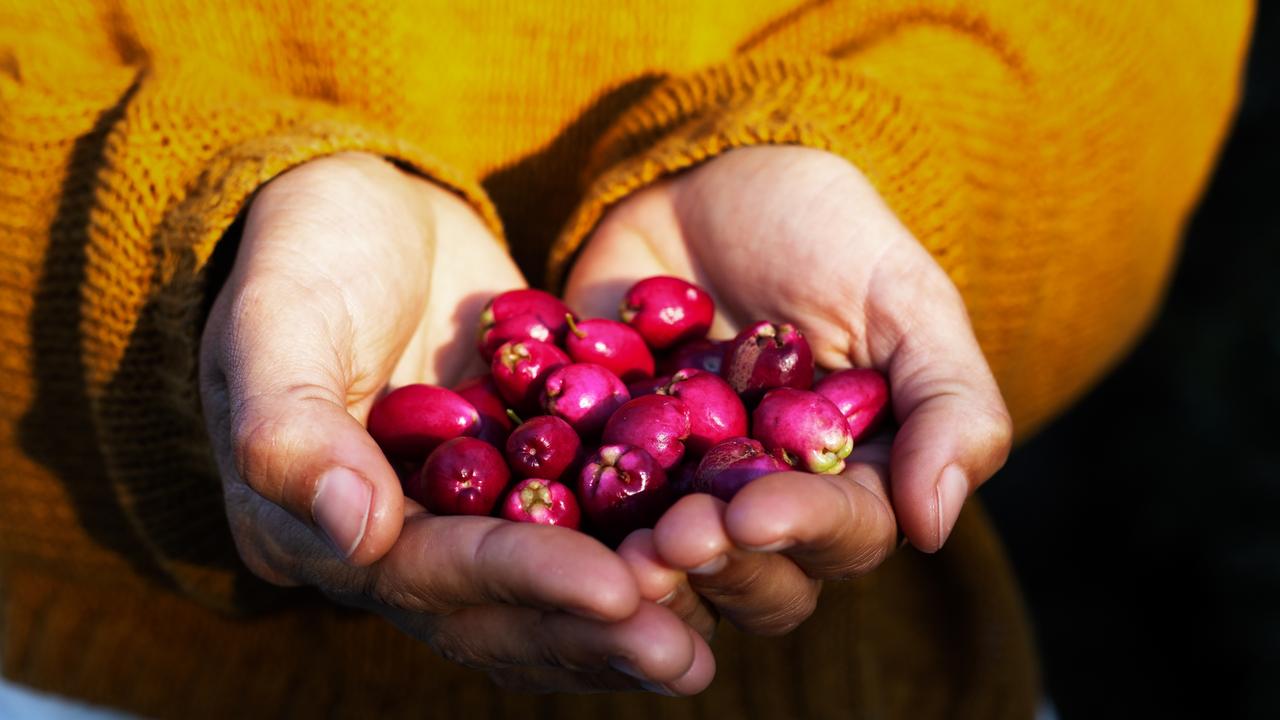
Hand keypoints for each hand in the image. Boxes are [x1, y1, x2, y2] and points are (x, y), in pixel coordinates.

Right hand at [199, 153, 712, 693]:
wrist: (362, 211)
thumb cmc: (303, 249)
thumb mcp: (279, 319)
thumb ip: (293, 427)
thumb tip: (358, 538)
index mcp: (310, 527)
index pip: (426, 572)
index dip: (522, 581)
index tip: (615, 589)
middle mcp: (387, 548)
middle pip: (493, 614)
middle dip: (586, 633)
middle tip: (682, 654)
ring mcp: (455, 520)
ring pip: (540, 598)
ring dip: (622, 624)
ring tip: (703, 646)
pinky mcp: (514, 485)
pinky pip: (578, 536)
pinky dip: (635, 557)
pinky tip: (710, 568)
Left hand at [565, 146, 1011, 634]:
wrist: (707, 180)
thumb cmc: (824, 232)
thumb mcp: (903, 298)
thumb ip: (947, 404)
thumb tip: (933, 528)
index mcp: (852, 478)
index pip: (843, 533)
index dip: (802, 532)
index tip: (753, 513)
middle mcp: (768, 503)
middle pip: (758, 579)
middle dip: (720, 564)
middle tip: (674, 536)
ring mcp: (682, 491)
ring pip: (674, 571)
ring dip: (649, 570)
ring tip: (621, 548)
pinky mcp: (604, 466)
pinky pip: (588, 515)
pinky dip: (573, 524)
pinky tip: (549, 519)